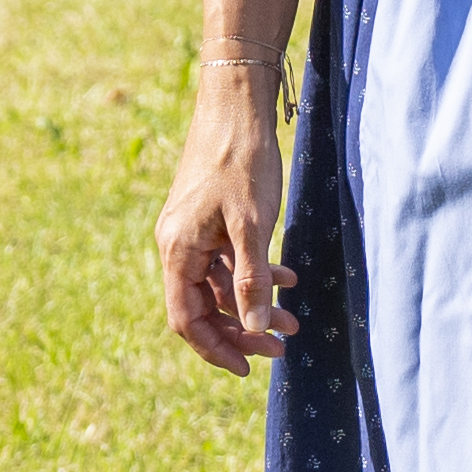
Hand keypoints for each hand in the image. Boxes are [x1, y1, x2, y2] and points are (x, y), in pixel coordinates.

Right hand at [158, 75, 297, 374]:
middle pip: (204, 307)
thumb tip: (252, 330)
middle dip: (242, 331)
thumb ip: (252, 281)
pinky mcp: (211, 217)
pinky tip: (288, 276)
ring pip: (221, 284)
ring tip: (294, 319)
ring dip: (255, 303)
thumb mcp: (252, 225)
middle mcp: (179, 245)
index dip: (216, 349)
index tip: (249, 369)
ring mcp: (194, 231)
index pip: (187, 319)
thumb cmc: (242, 160)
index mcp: (178, 250)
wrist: (238, 103)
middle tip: (281, 348)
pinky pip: (228, 259)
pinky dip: (256, 273)